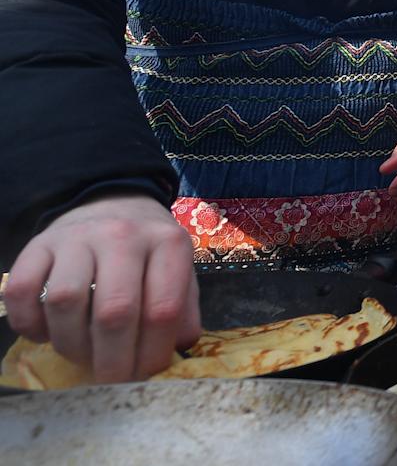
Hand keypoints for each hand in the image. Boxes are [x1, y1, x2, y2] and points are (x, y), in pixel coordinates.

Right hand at [3, 193, 200, 381]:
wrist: (113, 205)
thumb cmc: (149, 254)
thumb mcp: (181, 273)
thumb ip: (184, 313)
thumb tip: (175, 353)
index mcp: (168, 244)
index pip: (163, 309)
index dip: (151, 354)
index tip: (142, 376)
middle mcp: (123, 235)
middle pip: (114, 311)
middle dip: (111, 360)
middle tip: (109, 380)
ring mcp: (77, 237)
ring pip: (65, 302)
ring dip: (71, 344)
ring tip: (81, 353)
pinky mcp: (37, 244)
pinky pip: (22, 292)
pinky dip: (29, 323)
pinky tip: (46, 333)